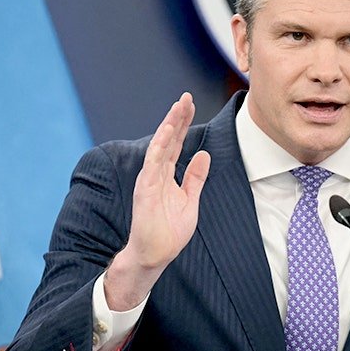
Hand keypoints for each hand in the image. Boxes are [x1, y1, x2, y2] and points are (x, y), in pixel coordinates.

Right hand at [104, 93, 210, 310]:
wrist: (155, 254)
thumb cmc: (169, 231)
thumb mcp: (190, 200)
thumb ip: (195, 177)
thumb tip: (203, 155)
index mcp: (167, 174)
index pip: (176, 143)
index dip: (183, 123)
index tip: (190, 104)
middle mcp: (156, 172)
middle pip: (168, 139)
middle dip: (177, 117)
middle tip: (186, 96)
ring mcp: (150, 178)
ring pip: (160, 145)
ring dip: (169, 125)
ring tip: (179, 106)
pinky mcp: (146, 188)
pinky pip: (153, 161)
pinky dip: (160, 144)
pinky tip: (168, 129)